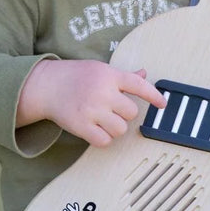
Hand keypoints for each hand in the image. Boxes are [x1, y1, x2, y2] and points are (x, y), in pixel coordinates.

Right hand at [18, 59, 166, 146]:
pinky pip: (104, 141)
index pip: (138, 85)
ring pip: (120, 129)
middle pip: (131, 113)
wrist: (46, 85)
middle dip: (124, 114)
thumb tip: (144, 74)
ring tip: (102, 119)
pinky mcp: (81, 126)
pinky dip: (103, 138)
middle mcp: (102, 91)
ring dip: (115, 128)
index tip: (163, 104)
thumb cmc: (76, 76)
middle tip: (110, 109)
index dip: (154, 96)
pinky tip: (95, 130)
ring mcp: (91, 109)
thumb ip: (123, 75)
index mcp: (109, 75)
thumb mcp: (99, 69)